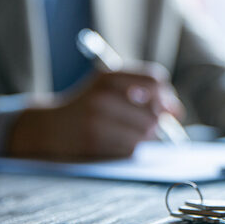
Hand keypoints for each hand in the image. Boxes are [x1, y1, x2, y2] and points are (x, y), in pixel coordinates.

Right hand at [9, 63, 183, 158]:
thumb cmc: (88, 106)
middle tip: (147, 124)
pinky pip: (131, 147)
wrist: (48, 127)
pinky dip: (131, 147)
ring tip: (128, 132)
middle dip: (156, 121)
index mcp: (109, 76)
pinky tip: (115, 142)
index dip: (167, 95)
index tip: (169, 108)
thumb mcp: (108, 86)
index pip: (155, 79)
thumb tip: (176, 111)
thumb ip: (143, 91)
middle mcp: (102, 94)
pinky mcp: (93, 141)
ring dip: (145, 136)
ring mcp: (96, 118)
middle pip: (154, 110)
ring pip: (146, 131)